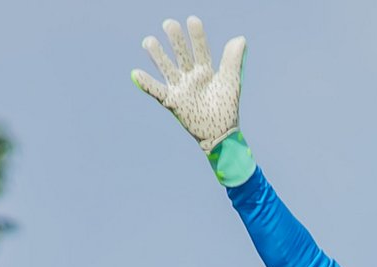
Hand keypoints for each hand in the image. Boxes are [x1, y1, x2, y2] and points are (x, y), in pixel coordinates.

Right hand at [132, 16, 244, 151]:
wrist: (221, 134)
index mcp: (205, 70)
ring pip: (167, 68)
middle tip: (169, 24)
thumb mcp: (231, 82)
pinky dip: (147, 84)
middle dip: (175, 40)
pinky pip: (157, 91)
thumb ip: (233, 60)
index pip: (200, 49)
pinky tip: (136, 73)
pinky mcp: (172, 101)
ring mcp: (180, 87)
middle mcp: (190, 76)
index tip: (192, 20)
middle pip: (181, 54)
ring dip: (158, 55)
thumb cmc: (226, 108)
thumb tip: (240, 38)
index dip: (196, 36)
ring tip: (149, 41)